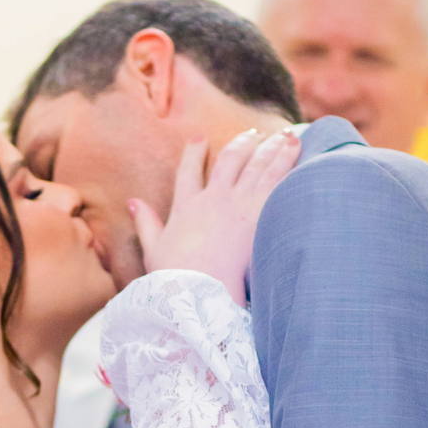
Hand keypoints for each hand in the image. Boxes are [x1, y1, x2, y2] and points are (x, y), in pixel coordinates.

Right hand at [130, 126, 301, 305]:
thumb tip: (132, 201)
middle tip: (253, 135)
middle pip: (229, 161)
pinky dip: (286, 161)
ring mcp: (237, 204)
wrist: (201, 292)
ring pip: (257, 165)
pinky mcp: (258, 213)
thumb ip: (145, 222)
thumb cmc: (175, 278)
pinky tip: (294, 149)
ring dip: (271, 147)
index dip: (194, 152)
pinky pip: (276, 179)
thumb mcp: (153, 249)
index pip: (188, 171)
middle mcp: (212, 199)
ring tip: (284, 135)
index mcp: (185, 207)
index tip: (199, 138)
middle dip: (242, 143)